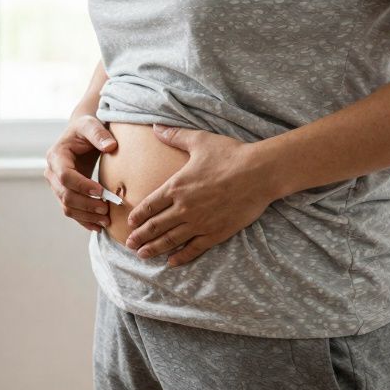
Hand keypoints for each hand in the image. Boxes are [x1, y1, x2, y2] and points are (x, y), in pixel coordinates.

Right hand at [45, 115, 117, 231]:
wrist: (81, 135)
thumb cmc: (86, 128)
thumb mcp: (91, 124)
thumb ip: (99, 133)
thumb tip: (111, 146)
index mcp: (56, 156)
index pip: (65, 176)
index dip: (82, 186)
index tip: (101, 191)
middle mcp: (52, 172)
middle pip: (65, 195)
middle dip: (86, 204)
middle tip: (107, 209)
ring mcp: (56, 186)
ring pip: (67, 207)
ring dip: (86, 216)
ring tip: (106, 220)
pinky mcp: (64, 194)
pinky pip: (71, 211)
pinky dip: (84, 220)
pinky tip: (98, 226)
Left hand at [125, 125, 280, 265]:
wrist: (260, 172)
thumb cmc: (230, 155)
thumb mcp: (199, 141)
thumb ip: (175, 136)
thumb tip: (156, 126)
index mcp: (176, 187)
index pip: (149, 205)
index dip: (138, 216)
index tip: (130, 223)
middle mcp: (184, 208)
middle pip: (155, 226)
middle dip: (140, 236)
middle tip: (129, 244)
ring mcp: (199, 223)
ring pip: (170, 240)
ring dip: (154, 248)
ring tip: (143, 255)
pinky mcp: (216, 233)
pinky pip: (194, 248)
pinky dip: (181, 257)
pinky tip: (172, 262)